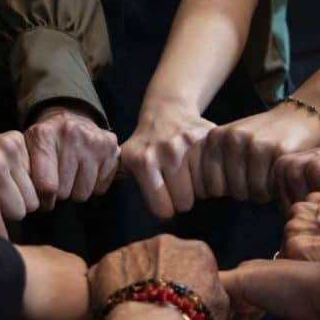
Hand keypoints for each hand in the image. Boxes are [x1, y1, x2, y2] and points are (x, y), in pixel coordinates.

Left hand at [14, 245, 89, 319]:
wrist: (4, 284)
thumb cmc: (52, 292)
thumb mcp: (86, 303)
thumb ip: (93, 311)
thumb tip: (89, 317)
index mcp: (76, 265)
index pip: (88, 292)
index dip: (86, 314)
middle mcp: (54, 267)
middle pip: (64, 306)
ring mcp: (29, 277)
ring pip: (42, 312)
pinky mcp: (8, 289)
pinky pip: (21, 312)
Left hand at [25, 104, 119, 209]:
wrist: (73, 118)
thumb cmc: (48, 141)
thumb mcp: (28, 150)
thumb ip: (27, 174)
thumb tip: (41, 202)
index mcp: (44, 135)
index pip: (47, 185)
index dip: (44, 198)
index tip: (44, 195)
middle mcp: (71, 135)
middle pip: (64, 192)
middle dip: (60, 191)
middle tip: (59, 178)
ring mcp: (94, 141)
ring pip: (83, 193)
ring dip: (77, 189)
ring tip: (73, 173)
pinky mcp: (110, 148)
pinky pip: (100, 188)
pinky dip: (94, 185)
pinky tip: (88, 170)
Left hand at [88, 234, 228, 319]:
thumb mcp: (221, 308)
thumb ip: (212, 290)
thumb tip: (206, 291)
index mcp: (196, 251)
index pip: (192, 259)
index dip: (186, 280)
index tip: (180, 298)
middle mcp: (164, 242)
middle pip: (160, 256)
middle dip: (158, 275)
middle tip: (155, 303)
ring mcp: (133, 249)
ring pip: (132, 262)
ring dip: (132, 279)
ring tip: (132, 309)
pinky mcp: (107, 262)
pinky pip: (106, 274)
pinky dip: (107, 288)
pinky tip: (112, 309)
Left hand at [120, 103, 214, 218]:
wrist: (167, 110)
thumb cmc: (146, 144)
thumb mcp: (126, 160)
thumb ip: (116, 177)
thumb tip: (102, 193)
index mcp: (141, 161)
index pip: (163, 210)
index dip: (165, 207)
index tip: (164, 198)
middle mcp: (165, 151)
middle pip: (185, 203)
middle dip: (182, 198)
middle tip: (179, 183)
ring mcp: (189, 144)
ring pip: (204, 191)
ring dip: (199, 188)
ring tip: (191, 175)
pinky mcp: (209, 137)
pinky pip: (217, 175)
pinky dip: (214, 176)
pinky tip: (204, 168)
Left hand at [200, 103, 319, 202]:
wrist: (301, 115)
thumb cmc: (264, 136)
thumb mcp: (233, 142)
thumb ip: (215, 163)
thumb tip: (198, 195)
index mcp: (215, 138)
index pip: (210, 187)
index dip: (228, 189)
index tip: (241, 177)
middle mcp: (231, 139)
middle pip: (230, 192)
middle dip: (245, 191)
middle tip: (259, 174)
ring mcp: (254, 144)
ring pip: (250, 193)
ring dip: (262, 191)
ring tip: (269, 172)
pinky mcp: (277, 151)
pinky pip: (268, 190)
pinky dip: (275, 189)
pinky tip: (280, 171)